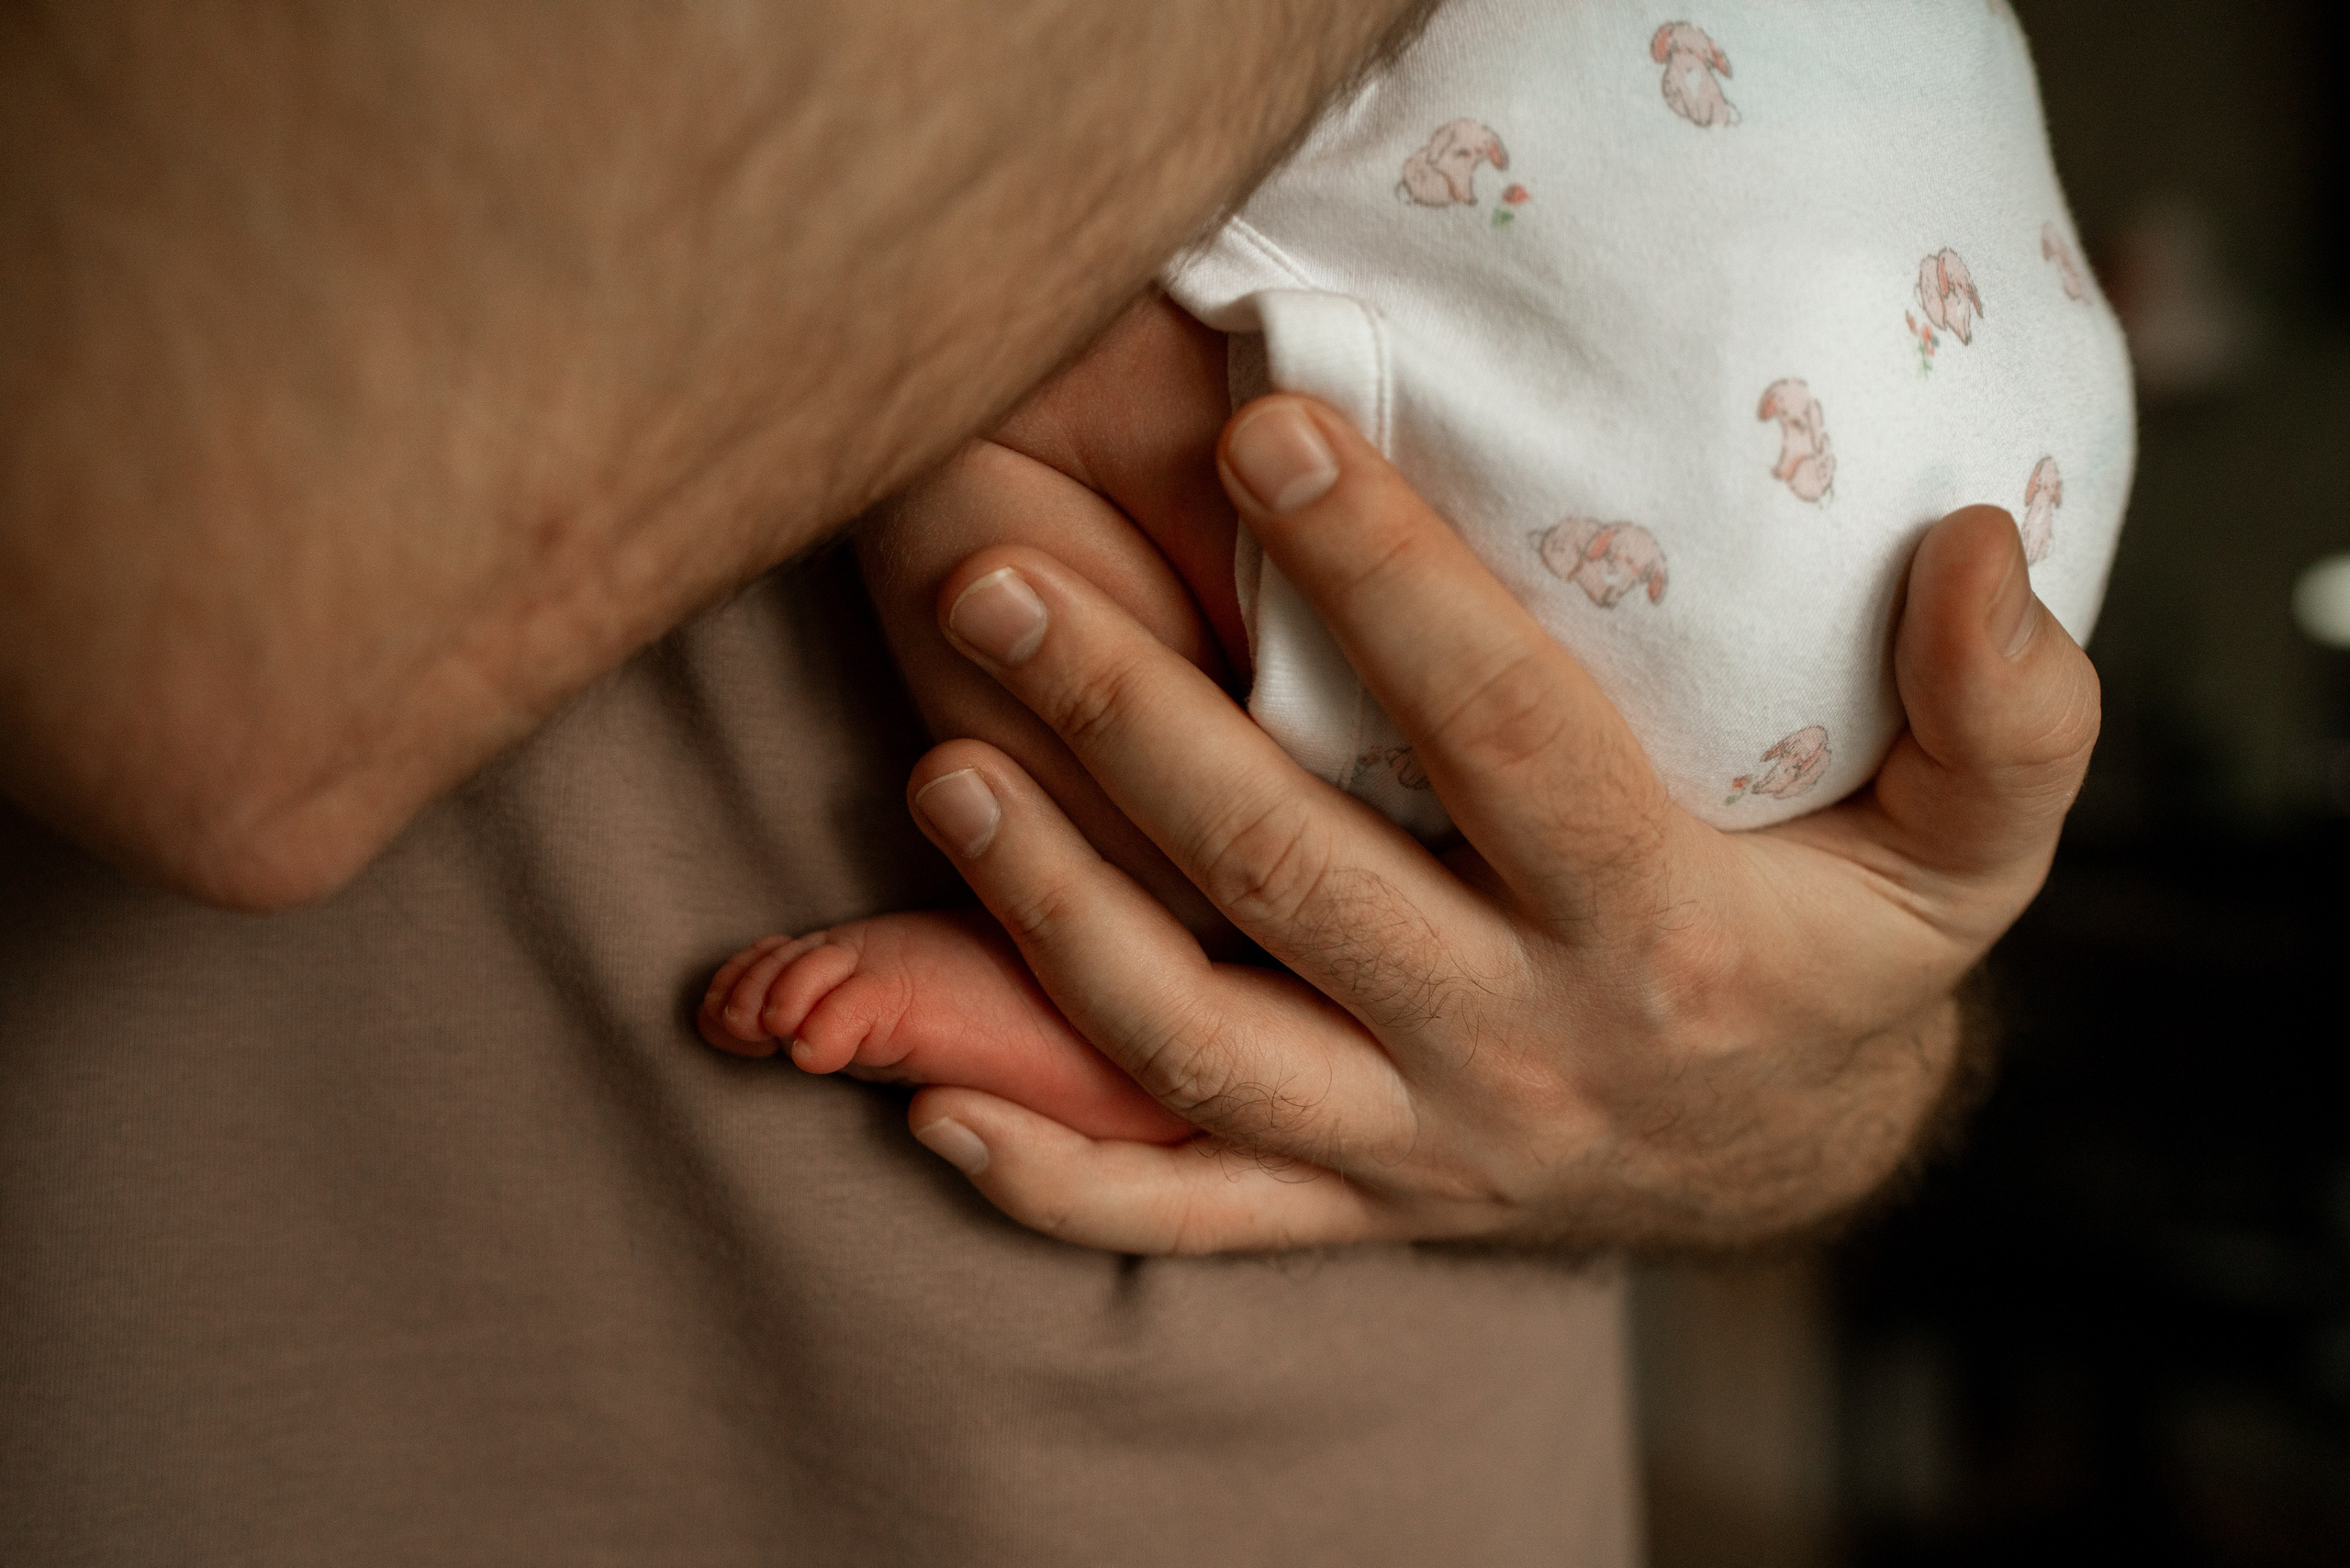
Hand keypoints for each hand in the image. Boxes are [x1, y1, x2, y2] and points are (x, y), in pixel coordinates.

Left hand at [891, 396, 2098, 1252]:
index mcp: (1657, 931)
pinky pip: (1186, 1213)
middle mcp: (1513, 1044)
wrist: (1775, 1151)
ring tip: (942, 779)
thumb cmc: (1837, 957)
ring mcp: (1414, 1143)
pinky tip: (935, 1106)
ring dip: (1054, 923)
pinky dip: (1058, 1174)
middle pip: (1298, 880)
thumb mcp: (1973, 850)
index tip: (1264, 432)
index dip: (1385, 581)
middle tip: (998, 592)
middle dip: (1137, 729)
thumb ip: (2006, 715)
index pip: (1505, 734)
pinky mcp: (1349, 1205)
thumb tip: (1977, 552)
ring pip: (1202, 1047)